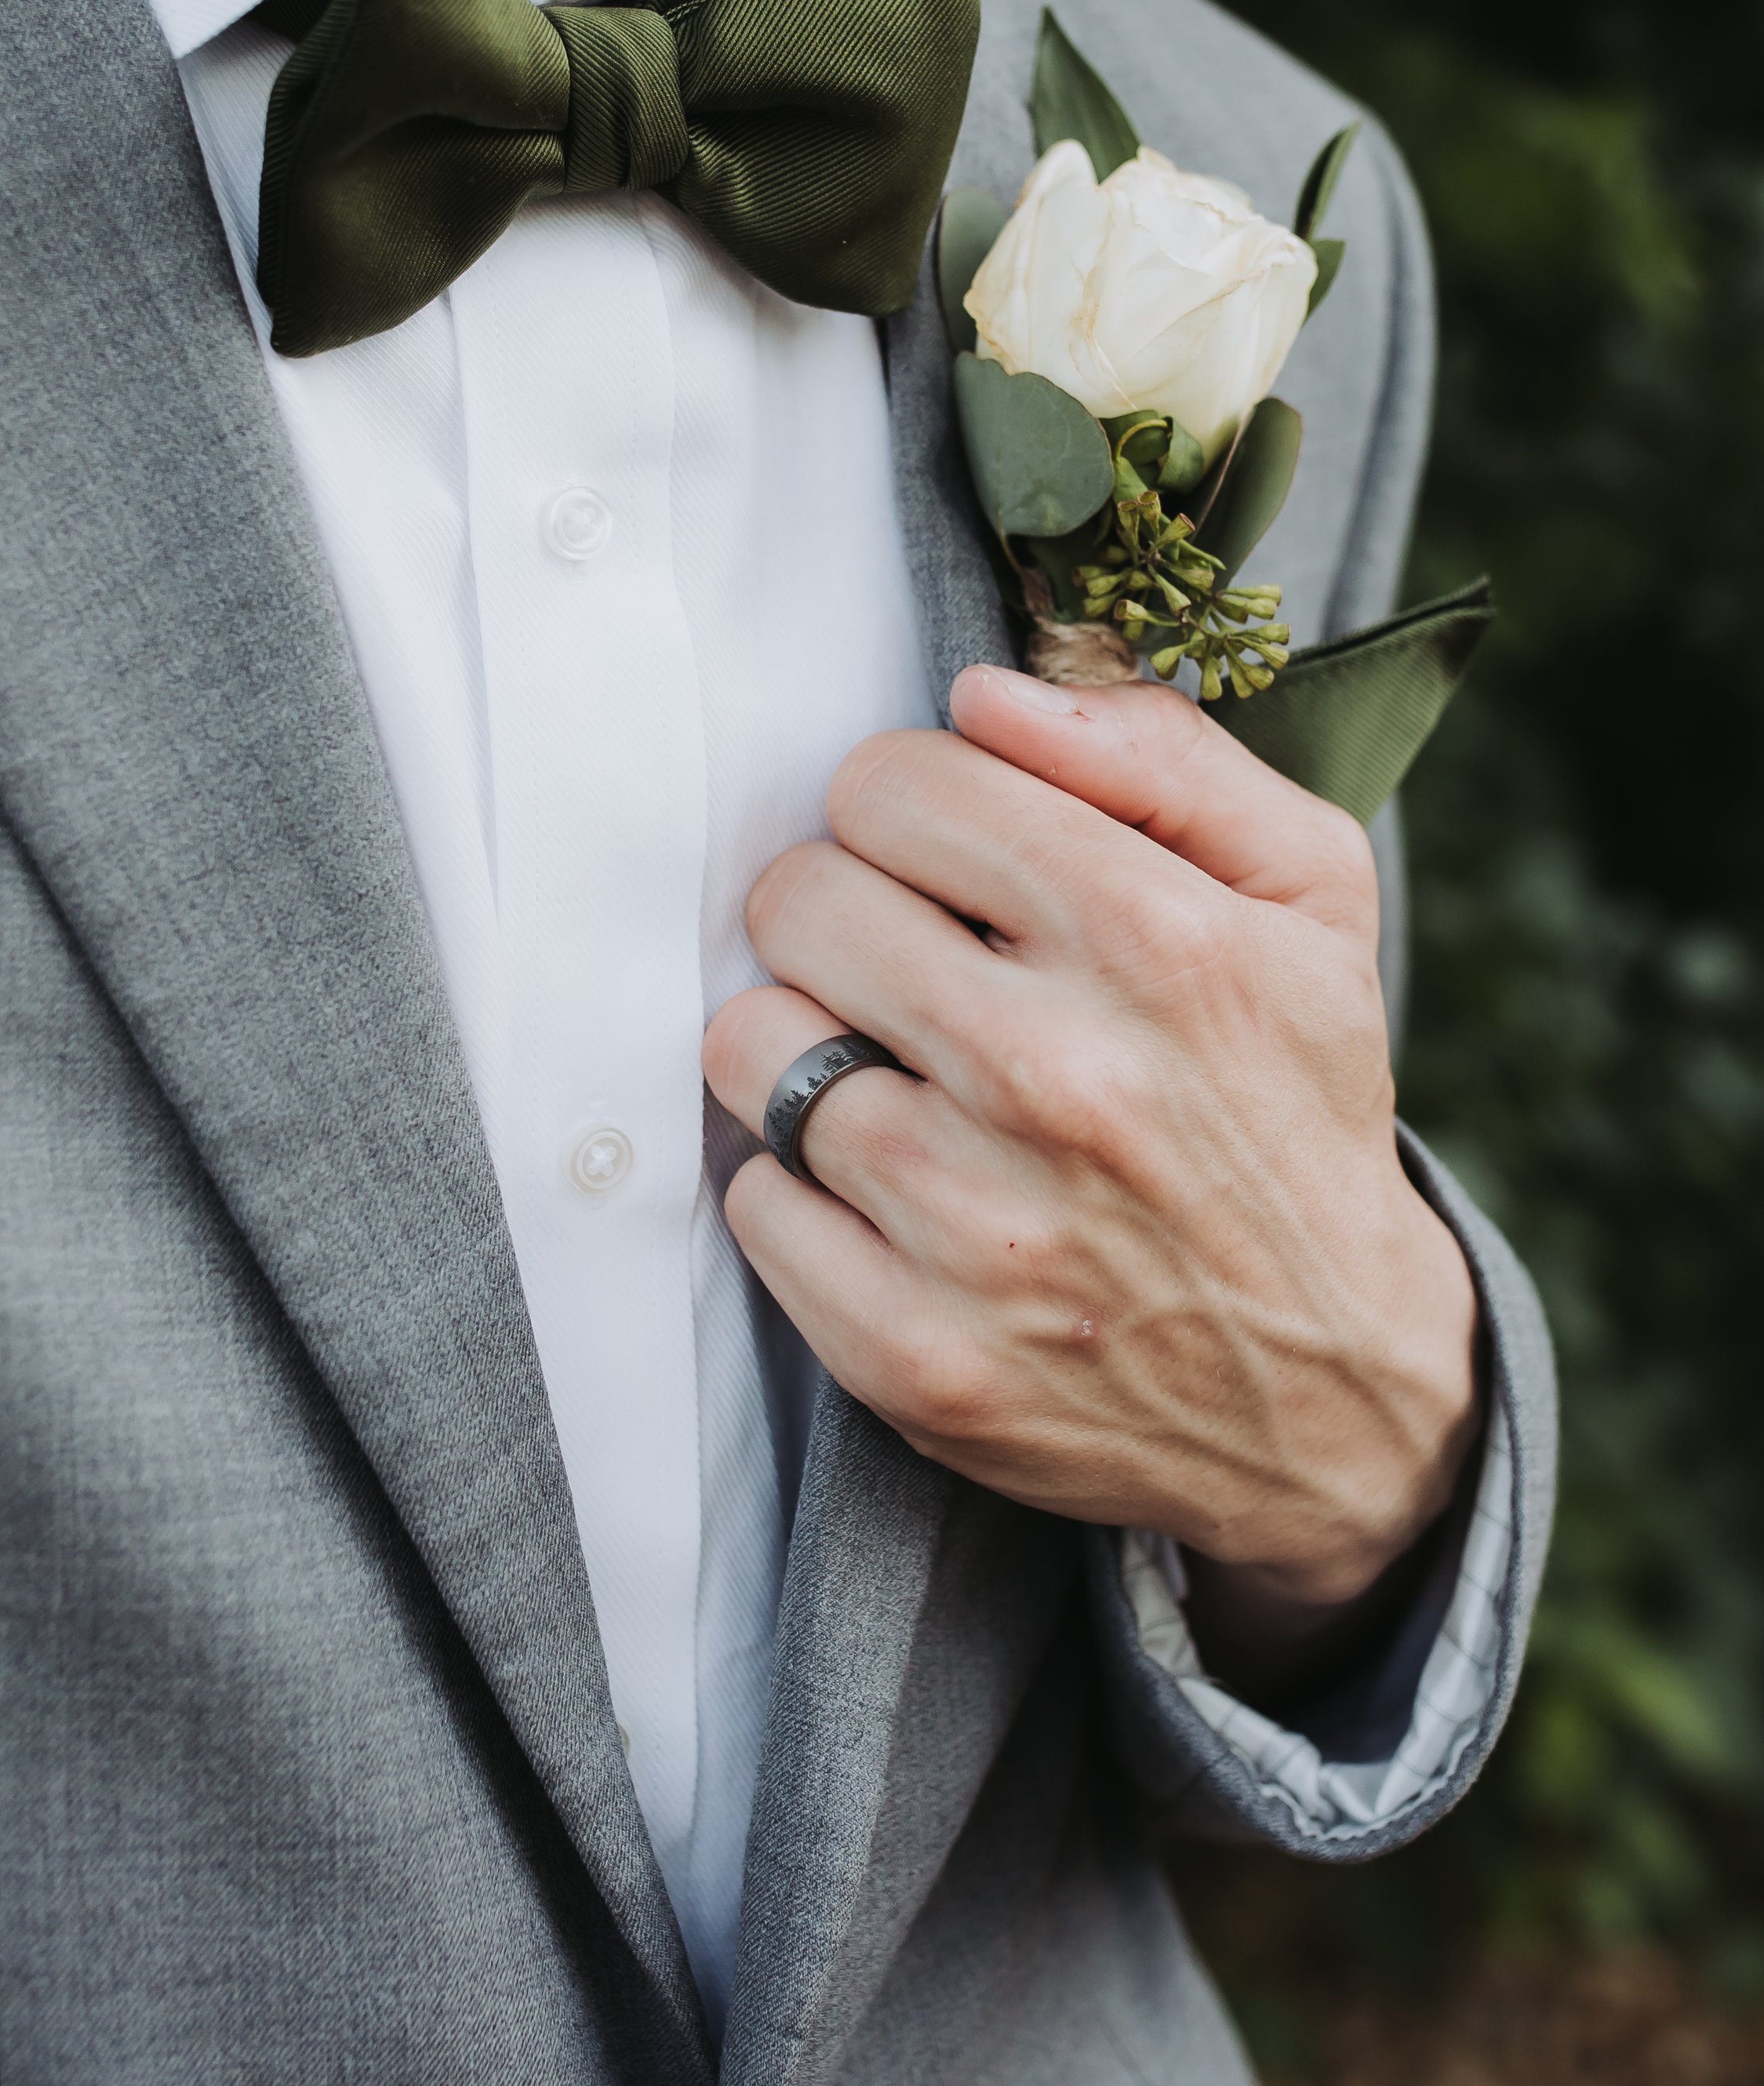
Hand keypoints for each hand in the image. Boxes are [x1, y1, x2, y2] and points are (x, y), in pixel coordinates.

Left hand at [701, 665, 1481, 1669]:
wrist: (1333, 1389)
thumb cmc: (1294, 1107)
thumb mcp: (1309, 897)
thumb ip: (1163, 759)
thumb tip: (983, 696)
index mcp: (1157, 940)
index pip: (890, 784)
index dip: (905, 811)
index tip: (945, 867)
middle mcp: (1057, 1077)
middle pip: (798, 900)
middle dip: (843, 915)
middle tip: (911, 972)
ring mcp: (977, 1229)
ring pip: (753, 1047)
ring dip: (810, 1049)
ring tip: (902, 1080)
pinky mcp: (913, 1354)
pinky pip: (754, 1200)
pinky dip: (802, 1190)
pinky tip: (893, 1198)